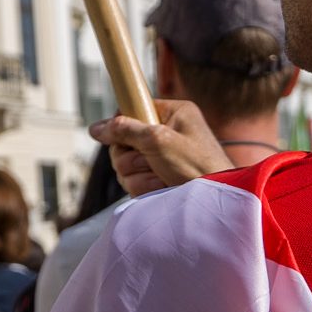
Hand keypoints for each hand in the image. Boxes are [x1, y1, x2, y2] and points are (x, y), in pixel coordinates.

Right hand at [89, 99, 232, 195]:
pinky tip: (161, 188)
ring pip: (125, 164)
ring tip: (160, 177)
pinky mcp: (158, 177)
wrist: (216, 202)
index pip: (132, 109)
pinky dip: (144, 186)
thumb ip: (124, 130)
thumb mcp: (158, 140)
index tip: (124, 138)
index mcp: (173, 114)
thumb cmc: (198, 166)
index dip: (123, 126)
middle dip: (132, 157)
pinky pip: (133, 180)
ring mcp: (162, 157)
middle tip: (148, 162)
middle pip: (123, 141)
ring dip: (138, 174)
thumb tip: (95, 128)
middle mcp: (167, 132)